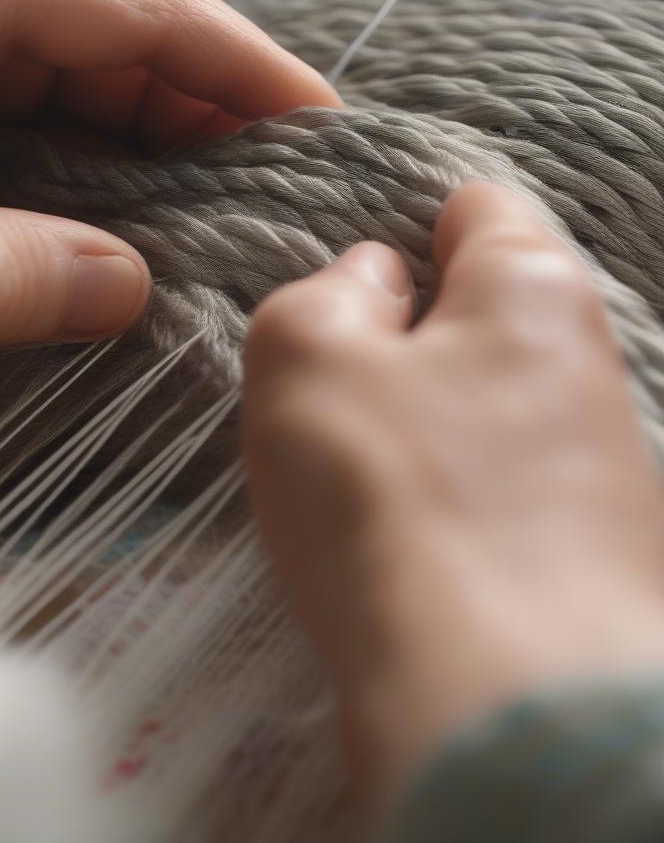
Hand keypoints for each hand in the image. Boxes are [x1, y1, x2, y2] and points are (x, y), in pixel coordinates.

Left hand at [0, 0, 337, 346]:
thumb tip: (117, 287)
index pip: (151, 16)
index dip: (251, 71)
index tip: (327, 128)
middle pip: (123, 31)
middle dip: (215, 103)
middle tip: (284, 188)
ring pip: (67, 57)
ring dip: (146, 122)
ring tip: (215, 199)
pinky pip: (7, 82)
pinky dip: (73, 134)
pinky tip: (93, 192)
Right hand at [241, 183, 663, 809]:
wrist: (501, 704)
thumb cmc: (389, 493)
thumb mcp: (306, 355)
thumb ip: (328, 291)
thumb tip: (377, 281)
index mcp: (533, 288)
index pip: (476, 208)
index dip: (401, 230)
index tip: (346, 292)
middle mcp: (590, 364)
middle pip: (480, 318)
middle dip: (403, 342)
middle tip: (331, 396)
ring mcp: (606, 466)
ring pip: (485, 409)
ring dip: (420, 428)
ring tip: (357, 481)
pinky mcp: (597, 553)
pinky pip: (500, 489)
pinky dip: (449, 499)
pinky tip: (405, 543)